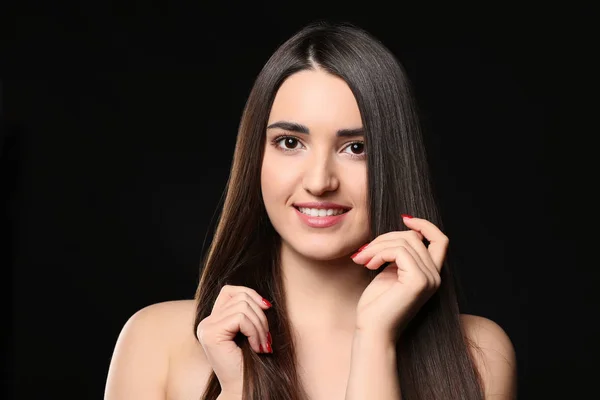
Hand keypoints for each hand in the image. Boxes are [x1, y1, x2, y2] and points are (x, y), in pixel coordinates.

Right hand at [196, 285, 272, 394]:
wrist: (244, 389)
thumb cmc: (251, 364)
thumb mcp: (251, 332)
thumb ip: (250, 313)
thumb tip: (265, 300)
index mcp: (213, 321)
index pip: (230, 291)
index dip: (250, 294)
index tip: (266, 308)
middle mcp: (206, 323)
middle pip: (240, 297)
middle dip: (260, 315)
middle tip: (266, 337)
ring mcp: (206, 328)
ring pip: (242, 306)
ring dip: (260, 325)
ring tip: (263, 344)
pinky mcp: (211, 334)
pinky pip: (240, 318)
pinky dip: (254, 331)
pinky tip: (257, 347)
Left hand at [351, 215, 447, 341]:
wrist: (372, 331)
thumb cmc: (376, 305)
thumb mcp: (389, 272)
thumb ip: (398, 255)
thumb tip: (400, 231)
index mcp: (430, 275)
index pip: (440, 240)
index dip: (425, 225)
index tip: (404, 219)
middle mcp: (435, 277)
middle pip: (414, 237)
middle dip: (384, 238)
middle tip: (363, 251)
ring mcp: (429, 279)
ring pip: (405, 242)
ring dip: (378, 246)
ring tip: (362, 259)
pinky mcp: (418, 281)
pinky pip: (399, 251)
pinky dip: (380, 253)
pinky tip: (368, 265)